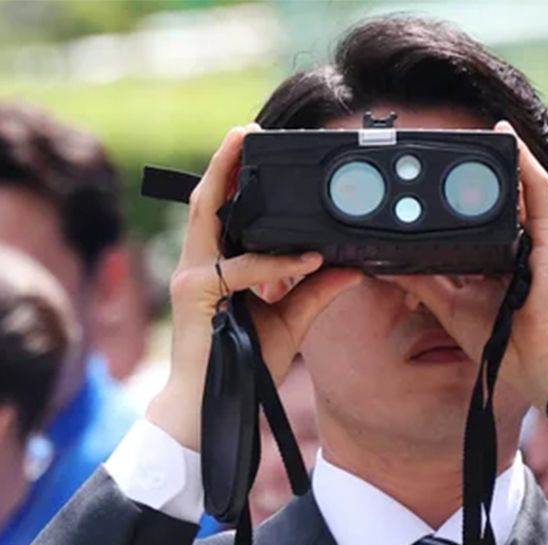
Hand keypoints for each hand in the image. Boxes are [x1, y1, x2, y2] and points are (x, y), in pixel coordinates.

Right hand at [148, 124, 359, 450]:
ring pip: (210, 216)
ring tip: (246, 146)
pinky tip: (305, 258)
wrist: (207, 411)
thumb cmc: (239, 369)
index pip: (221, 211)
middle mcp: (196, 265)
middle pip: (206, 200)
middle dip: (223, 161)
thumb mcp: (289, 323)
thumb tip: (355, 268)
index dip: (234, 178)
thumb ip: (316, 293)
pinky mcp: (196, 295)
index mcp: (214, 266)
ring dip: (225, 178)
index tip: (258, 149)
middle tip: (246, 129)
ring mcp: (192, 277)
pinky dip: (273, 263)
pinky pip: (239, 268)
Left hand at [385, 121, 547, 412]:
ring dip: (503, 158)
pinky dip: (524, 163)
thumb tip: (384, 264)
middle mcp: (520, 244)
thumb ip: (420, 282)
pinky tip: (508, 140)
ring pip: (520, 187)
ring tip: (482, 132)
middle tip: (453, 144)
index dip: (460, 198)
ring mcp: (538, 238)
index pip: (478, 220)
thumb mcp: (449, 305)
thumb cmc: (502, 340)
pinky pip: (538, 190)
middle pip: (499, 199)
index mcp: (498, 260)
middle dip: (479, 173)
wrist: (540, 361)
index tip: (434, 176)